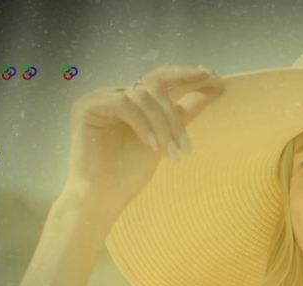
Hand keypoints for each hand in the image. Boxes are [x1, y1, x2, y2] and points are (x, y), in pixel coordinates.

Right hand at [63, 64, 224, 220]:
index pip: (159, 77)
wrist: (105, 196)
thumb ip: (185, 111)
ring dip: (161, 125)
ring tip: (169, 152)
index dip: (185, 73)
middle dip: (173, 116)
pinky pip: (123, 104)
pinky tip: (150, 145)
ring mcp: (98, 99)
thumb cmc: (131, 171)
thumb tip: (216, 88)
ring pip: (142, 96)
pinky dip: (142, 124)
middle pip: (154, 86)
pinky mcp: (86, 107)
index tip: (212, 75)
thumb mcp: (167, 136)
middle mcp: (113, 94)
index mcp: (131, 100)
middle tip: (185, 147)